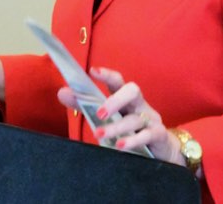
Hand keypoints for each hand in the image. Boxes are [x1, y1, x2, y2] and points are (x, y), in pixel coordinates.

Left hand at [56, 67, 182, 164]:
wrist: (161, 150)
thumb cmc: (130, 129)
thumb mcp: (108, 117)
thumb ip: (84, 105)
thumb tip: (62, 92)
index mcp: (125, 98)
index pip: (117, 81)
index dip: (106, 75)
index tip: (92, 71)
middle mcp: (139, 105)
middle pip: (133, 91)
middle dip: (115, 100)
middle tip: (99, 113)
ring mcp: (151, 119)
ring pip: (134, 119)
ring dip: (116, 127)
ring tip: (99, 135)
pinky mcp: (159, 135)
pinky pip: (147, 135)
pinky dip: (133, 140)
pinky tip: (120, 145)